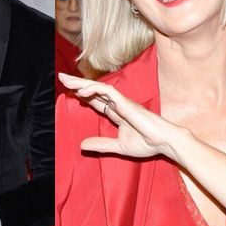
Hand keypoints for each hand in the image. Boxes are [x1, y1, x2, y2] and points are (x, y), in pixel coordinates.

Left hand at [58, 73, 180, 160]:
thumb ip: (101, 145)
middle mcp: (119, 104)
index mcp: (118, 113)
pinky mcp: (126, 102)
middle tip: (62, 78)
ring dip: (82, 83)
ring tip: (66, 81)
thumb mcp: (118, 147)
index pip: (97, 100)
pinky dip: (94, 89)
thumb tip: (82, 145)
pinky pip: (107, 91)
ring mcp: (122, 102)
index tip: (71, 92)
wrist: (163, 143)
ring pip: (99, 87)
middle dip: (78, 84)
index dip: (84, 95)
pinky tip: (81, 92)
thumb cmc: (147, 143)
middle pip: (94, 91)